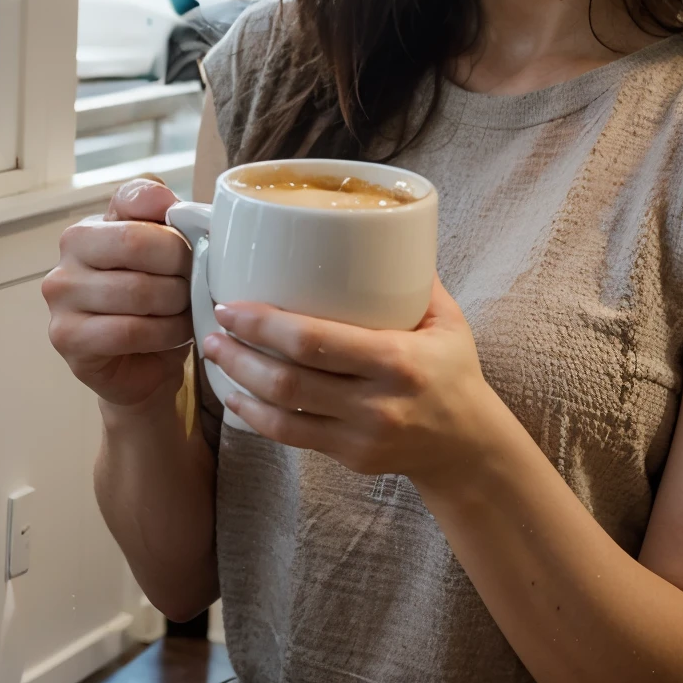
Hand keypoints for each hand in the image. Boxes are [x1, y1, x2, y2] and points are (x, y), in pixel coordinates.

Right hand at [43, 179, 192, 410]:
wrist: (145, 365)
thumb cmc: (159, 304)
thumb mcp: (170, 257)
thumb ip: (171, 221)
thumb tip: (175, 206)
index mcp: (94, 223)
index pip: (136, 198)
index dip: (176, 222)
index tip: (196, 242)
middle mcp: (69, 252)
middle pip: (138, 243)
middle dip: (182, 267)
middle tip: (197, 285)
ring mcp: (61, 294)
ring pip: (138, 290)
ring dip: (177, 306)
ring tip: (186, 313)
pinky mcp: (67, 336)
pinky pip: (129, 330)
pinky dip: (164, 334)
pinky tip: (172, 335)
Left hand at [203, 276, 508, 481]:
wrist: (468, 443)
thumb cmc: (454, 370)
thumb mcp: (447, 319)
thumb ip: (413, 277)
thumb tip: (375, 225)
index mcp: (399, 360)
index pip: (316, 341)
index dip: (265, 325)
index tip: (233, 305)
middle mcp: (377, 402)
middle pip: (290, 378)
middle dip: (240, 351)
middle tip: (215, 325)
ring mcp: (360, 435)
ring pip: (282, 410)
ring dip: (239, 380)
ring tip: (216, 354)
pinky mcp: (349, 457)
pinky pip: (290, 437)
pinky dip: (255, 417)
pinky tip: (236, 396)